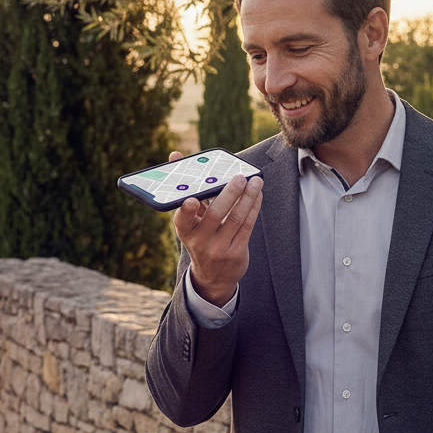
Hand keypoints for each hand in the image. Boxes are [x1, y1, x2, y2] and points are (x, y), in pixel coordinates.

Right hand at [168, 150, 263, 307]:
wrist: (212, 276)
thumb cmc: (199, 237)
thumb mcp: (189, 220)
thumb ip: (185, 189)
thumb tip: (175, 155)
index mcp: (185, 231)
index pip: (183, 220)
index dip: (186, 210)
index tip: (191, 199)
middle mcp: (200, 242)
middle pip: (216, 215)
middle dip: (229, 194)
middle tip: (239, 177)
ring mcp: (219, 249)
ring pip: (236, 219)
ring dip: (248, 197)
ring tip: (255, 181)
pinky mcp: (236, 252)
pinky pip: (247, 226)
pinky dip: (253, 207)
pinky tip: (257, 194)